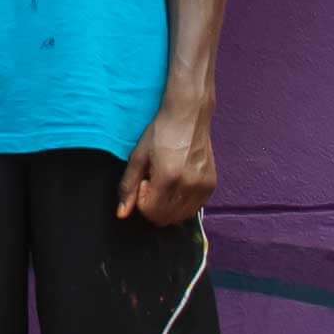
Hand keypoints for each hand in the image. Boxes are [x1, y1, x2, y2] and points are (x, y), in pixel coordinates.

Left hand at [120, 103, 215, 229]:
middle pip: (165, 218)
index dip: (142, 200)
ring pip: (180, 217)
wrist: (189, 116)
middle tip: (154, 183)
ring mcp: (203, 187)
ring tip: (166, 184)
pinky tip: (178, 186)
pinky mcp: (211, 185)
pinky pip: (194, 209)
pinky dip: (183, 205)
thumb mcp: (138, 156)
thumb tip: (121, 214)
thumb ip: (128, 186)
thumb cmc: (161, 132)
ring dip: (168, 208)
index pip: (150, 211)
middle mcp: (189, 185)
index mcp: (168, 177)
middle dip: (154, 206)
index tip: (144, 181)